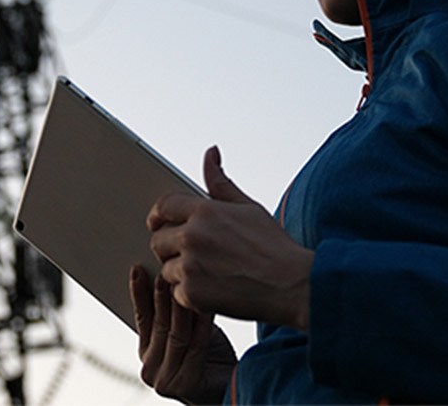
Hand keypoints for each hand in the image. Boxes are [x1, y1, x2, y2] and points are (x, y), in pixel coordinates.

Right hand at [129, 265, 235, 404]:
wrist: (230, 385)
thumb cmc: (210, 353)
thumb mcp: (190, 327)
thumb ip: (178, 309)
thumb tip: (173, 270)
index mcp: (147, 351)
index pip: (141, 317)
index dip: (138, 292)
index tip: (138, 268)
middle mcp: (150, 368)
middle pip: (158, 323)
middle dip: (161, 294)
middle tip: (164, 270)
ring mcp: (165, 380)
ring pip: (176, 333)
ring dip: (181, 306)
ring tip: (186, 281)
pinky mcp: (186, 385)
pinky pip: (196, 345)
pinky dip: (203, 323)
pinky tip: (206, 305)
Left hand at [147, 146, 313, 330]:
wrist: (292, 285)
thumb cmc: (274, 246)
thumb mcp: (248, 207)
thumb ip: (220, 182)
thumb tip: (211, 152)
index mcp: (205, 212)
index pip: (165, 206)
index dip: (158, 214)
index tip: (156, 222)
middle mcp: (192, 236)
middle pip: (158, 240)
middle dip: (170, 247)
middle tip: (190, 254)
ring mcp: (190, 266)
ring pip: (166, 269)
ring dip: (182, 273)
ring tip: (210, 274)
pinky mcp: (192, 294)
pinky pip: (177, 293)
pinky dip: (191, 295)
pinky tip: (214, 290)